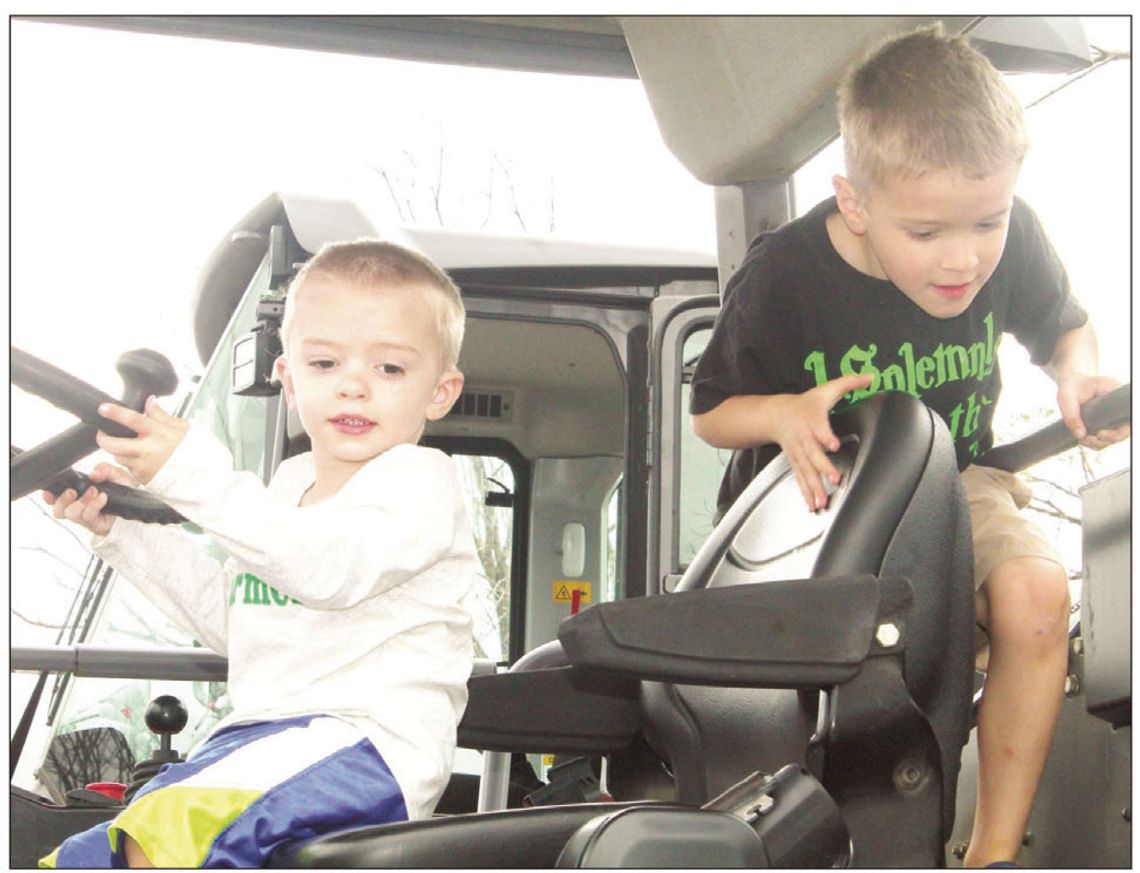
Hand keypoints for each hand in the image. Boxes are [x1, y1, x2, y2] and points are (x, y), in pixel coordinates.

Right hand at [42, 463, 136, 536]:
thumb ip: (104, 469)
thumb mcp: (115, 474)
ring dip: (81, 502)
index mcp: (79, 496)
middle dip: (62, 500)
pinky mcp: (97, 525)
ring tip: (94, 492)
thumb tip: (94, 473)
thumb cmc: (123, 489)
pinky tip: (103, 498)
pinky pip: (88, 517)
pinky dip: (94, 505)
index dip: (49, 497)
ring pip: (72, 515)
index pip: (56, 499)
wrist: (140, 504)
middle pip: (59, 511)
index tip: (48, 492)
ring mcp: (88, 518)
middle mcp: (80, 508)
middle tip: (73, 492)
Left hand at [95, 396, 189, 484]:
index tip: (103, 409)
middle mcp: (147, 450)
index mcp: (158, 433)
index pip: (132, 420)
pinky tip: (140, 460)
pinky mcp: (142, 478)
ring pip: (118, 457)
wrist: (200, 473)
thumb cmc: (192, 450)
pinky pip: (127, 470)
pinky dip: (129, 464)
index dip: (115, 413)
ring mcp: (143, 466)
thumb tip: (149, 402)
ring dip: (120, 452)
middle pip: (113, 444)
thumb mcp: (181, 427)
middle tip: (104, 433)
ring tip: (132, 447)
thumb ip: (161, 415)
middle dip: (103, 438)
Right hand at [771, 373, 873, 510]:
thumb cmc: (806, 404)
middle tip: (835, 479)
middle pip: (812, 454)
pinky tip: (812, 505)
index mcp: (812, 419)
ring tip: (822, 501)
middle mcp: (804, 438)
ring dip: (813, 486)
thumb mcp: (827, 389)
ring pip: (805, 470)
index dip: (825, 435)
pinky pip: (800, 479)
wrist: (777, 414)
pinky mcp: (796, 462)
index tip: (834, 444)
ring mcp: (798, 452)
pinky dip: (806, 493)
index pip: (819, 427)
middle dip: (823, 467)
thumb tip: (871, 377)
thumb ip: (850, 382)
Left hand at [1056, 374, 1129, 449]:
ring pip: (1118, 436)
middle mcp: (1121, 405)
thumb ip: (1071, 414)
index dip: (1118, 430)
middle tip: (1085, 439)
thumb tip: (1080, 436)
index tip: (1099, 434)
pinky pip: (1110, 437)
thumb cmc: (1071, 387)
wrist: (1073, 384)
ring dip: (1100, 444)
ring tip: (1082, 440)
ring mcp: (1118, 415)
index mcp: (1116, 392)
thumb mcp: (1066, 396)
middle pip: (1125, 430)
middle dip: (1107, 440)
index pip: (1128, 415)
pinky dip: (1098, 443)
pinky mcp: (1111, 422)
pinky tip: (1084, 440)